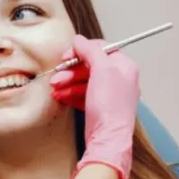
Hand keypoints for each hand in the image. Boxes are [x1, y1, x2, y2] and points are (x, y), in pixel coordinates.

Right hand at [50, 35, 139, 178]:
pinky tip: (60, 96)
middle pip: (90, 66)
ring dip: (67, 82)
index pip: (100, 49)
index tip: (66, 57)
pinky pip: (82, 95)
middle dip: (70, 71)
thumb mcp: (101, 70)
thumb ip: (90, 51)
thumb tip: (79, 39)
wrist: (108, 139)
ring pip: (84, 81)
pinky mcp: (100, 108)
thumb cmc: (109, 106)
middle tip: (56, 77)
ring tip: (54, 88)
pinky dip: (70, 93)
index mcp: (124, 67)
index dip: (81, 51)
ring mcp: (110, 95)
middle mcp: (119, 79)